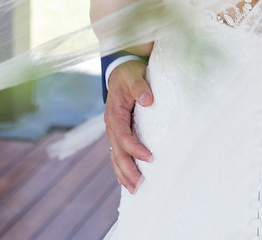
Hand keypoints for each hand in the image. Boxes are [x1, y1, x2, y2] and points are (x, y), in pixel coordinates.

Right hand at [104, 59, 152, 193]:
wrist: (120, 72)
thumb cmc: (129, 74)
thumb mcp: (134, 76)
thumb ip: (140, 87)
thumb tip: (148, 100)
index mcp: (114, 114)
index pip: (123, 136)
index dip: (135, 149)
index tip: (149, 158)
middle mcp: (111, 126)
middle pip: (117, 153)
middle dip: (128, 170)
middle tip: (140, 186)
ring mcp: (113, 131)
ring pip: (115, 157)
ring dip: (124, 174)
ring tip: (135, 190)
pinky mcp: (118, 133)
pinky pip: (117, 154)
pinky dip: (121, 168)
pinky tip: (127, 180)